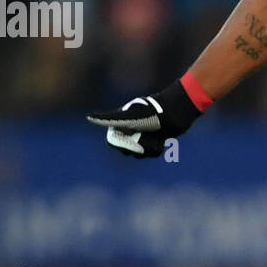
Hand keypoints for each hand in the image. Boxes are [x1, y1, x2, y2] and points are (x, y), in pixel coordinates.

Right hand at [86, 77, 204, 156]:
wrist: (177, 112)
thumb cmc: (152, 114)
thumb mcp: (129, 118)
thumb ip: (109, 118)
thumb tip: (88, 117)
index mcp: (121, 123)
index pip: (113, 142)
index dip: (123, 145)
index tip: (134, 141)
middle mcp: (130, 128)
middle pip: (126, 150)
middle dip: (138, 148)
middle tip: (148, 137)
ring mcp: (143, 134)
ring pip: (139, 154)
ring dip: (148, 149)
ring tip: (157, 138)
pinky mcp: (155, 139)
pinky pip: (151, 153)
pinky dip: (157, 149)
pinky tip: (163, 141)